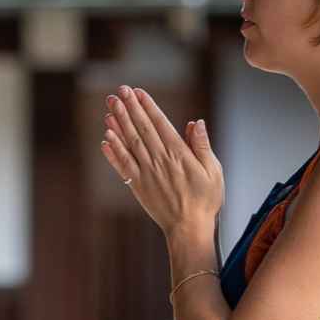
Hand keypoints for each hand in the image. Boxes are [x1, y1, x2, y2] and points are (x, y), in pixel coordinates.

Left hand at [101, 85, 223, 236]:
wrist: (189, 229)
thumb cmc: (206, 200)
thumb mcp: (213, 171)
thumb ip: (202, 146)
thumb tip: (195, 122)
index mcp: (179, 154)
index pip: (160, 124)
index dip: (147, 106)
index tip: (137, 92)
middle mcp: (159, 160)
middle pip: (141, 129)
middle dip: (130, 108)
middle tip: (119, 91)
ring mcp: (146, 173)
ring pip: (129, 143)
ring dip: (119, 124)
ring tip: (110, 107)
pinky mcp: (138, 186)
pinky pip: (123, 165)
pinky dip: (113, 151)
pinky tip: (106, 138)